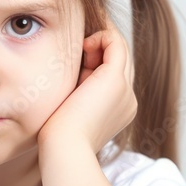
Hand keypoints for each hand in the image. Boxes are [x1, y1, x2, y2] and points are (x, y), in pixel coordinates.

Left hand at [38, 22, 137, 155]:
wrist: (64, 150)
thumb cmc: (58, 137)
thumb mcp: (69, 110)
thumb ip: (75, 93)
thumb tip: (70, 74)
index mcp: (117, 110)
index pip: (112, 75)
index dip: (95, 61)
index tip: (74, 59)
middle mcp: (126, 100)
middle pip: (118, 61)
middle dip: (98, 49)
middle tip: (77, 47)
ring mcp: (124, 90)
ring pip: (119, 50)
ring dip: (99, 41)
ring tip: (80, 44)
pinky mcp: (115, 80)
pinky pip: (116, 43)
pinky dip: (102, 35)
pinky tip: (84, 42)